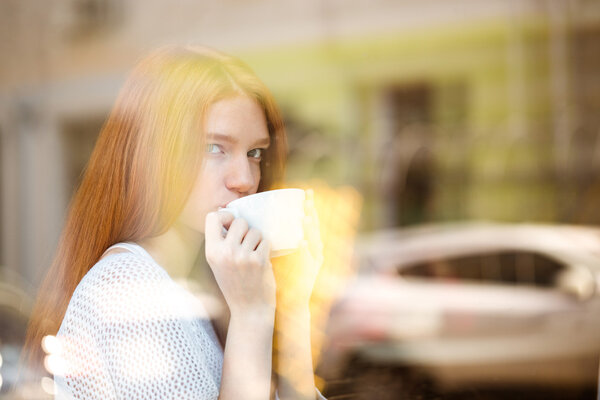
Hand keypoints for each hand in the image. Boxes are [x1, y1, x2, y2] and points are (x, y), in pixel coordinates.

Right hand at [205, 211, 275, 318]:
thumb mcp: (218, 263)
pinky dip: (265, 249)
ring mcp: (243, 256)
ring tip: (253, 255)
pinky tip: (260, 262)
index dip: (224, 216)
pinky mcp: (259, 260)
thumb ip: (221, 242)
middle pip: (239, 221)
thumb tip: (229, 215)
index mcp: (211, 252)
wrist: (249, 309)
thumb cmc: (234, 283)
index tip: (230, 224)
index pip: (212, 217)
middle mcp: (225, 252)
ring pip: (255, 231)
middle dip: (245, 229)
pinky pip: (265, 241)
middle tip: (246, 244)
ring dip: (257, 240)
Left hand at [272, 189, 323, 308]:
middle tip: (308, 197)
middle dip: (312, 210)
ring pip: (315, 239)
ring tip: (306, 216)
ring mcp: (314, 260)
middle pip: (314, 226)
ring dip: (311, 227)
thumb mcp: (278, 256)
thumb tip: (255, 224)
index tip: (306, 192)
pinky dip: (306, 249)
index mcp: (305, 244)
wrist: (290, 304)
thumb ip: (273, 241)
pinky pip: (309, 258)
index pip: (307, 221)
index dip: (308, 206)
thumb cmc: (281, 279)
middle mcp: (313, 250)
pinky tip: (303, 242)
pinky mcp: (312, 271)